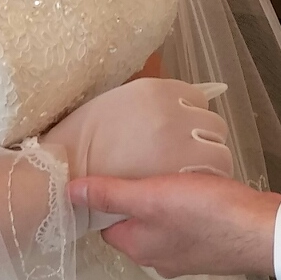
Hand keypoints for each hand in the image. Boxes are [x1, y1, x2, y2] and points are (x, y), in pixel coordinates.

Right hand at [47, 78, 232, 182]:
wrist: (62, 172)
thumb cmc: (79, 141)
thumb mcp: (110, 108)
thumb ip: (141, 111)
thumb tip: (164, 117)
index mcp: (155, 91)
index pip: (197, 100)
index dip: (190, 121)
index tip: (178, 136)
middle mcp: (174, 112)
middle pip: (212, 125)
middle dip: (200, 142)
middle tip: (181, 160)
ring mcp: (181, 142)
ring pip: (218, 151)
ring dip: (206, 163)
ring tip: (185, 176)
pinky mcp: (182, 172)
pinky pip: (212, 174)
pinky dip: (204, 182)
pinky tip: (185, 189)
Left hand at [68, 172, 280, 278]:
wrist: (264, 232)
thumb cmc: (206, 214)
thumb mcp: (151, 197)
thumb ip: (110, 194)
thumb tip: (66, 192)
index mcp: (137, 248)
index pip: (105, 225)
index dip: (103, 199)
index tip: (107, 171)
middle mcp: (158, 258)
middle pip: (132, 225)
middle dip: (133, 199)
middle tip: (136, 164)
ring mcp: (186, 255)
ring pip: (161, 224)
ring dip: (162, 203)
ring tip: (166, 172)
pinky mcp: (210, 247)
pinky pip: (186, 225)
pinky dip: (186, 208)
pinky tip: (196, 188)